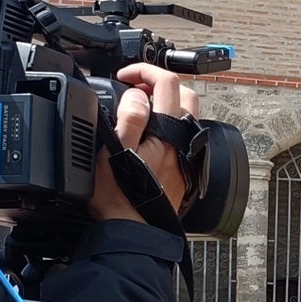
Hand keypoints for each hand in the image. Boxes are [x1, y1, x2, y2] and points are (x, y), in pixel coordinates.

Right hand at [90, 64, 200, 222]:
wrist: (134, 230)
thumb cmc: (121, 197)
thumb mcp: (114, 150)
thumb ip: (129, 117)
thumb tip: (137, 94)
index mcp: (168, 130)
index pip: (167, 82)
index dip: (144, 70)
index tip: (124, 77)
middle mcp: (183, 140)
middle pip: (184, 93)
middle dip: (159, 82)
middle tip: (133, 89)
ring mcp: (186, 154)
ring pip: (185, 114)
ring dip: (164, 104)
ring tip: (137, 110)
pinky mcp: (184, 168)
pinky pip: (181, 135)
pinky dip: (167, 124)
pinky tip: (147, 135)